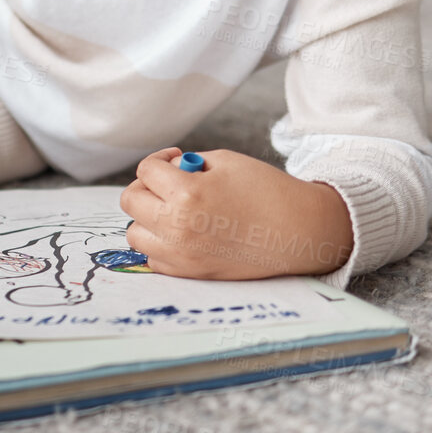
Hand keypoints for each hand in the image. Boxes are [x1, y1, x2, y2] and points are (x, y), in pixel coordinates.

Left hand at [119, 147, 354, 279]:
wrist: (300, 231)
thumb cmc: (266, 190)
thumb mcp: (224, 161)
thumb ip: (186, 165)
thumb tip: (164, 172)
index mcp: (187, 194)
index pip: (146, 170)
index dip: (160, 159)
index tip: (176, 159)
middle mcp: (178, 227)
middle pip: (131, 201)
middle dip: (147, 186)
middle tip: (169, 182)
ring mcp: (183, 255)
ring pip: (135, 233)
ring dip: (147, 216)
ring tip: (173, 209)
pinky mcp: (192, 273)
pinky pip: (153, 258)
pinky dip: (159, 243)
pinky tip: (181, 231)